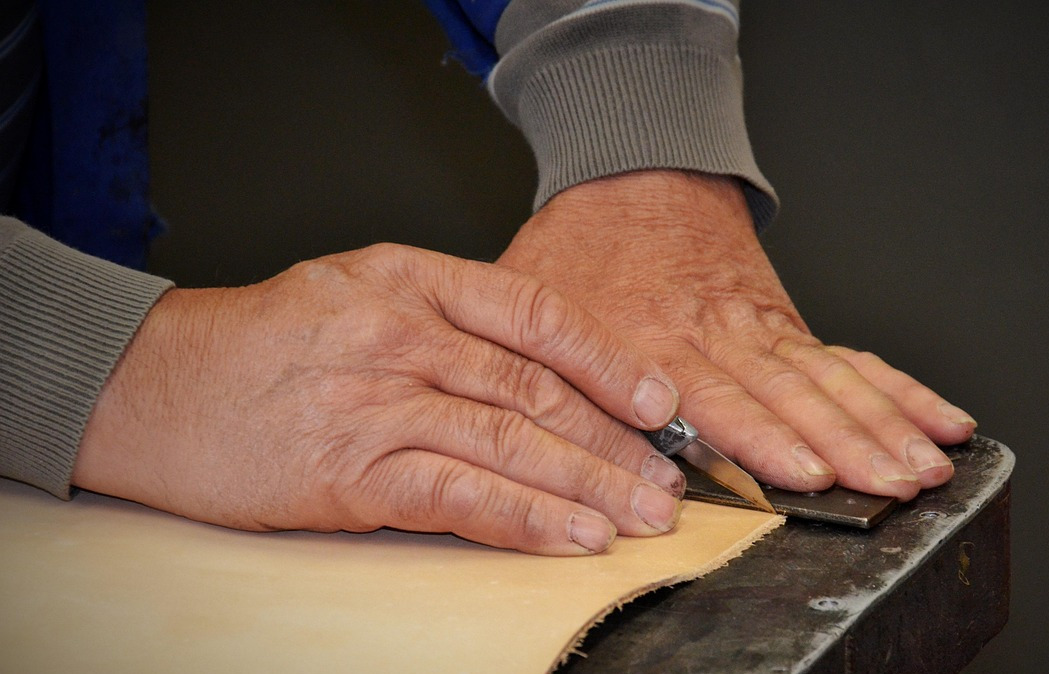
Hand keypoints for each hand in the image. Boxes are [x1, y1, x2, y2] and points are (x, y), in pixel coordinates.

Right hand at [73, 244, 687, 554]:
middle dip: (615, 438)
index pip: (536, 313)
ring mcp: (377, 400)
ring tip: (643, 514)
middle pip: (537, 387)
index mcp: (410, 278)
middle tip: (667, 475)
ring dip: (589, 484)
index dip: (608, 359)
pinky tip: (572, 536)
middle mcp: (402, 332)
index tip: (658, 400)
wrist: (155, 384)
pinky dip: (526, 517)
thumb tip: (536, 366)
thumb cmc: (261, 342)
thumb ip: (442, 318)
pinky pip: (459, 493)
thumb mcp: (355, 292)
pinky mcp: (351, 470)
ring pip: (512, 440)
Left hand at [497, 171, 975, 500]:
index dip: (757, 438)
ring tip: (919, 465)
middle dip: (839, 445)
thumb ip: (546, 368)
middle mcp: (713, 337)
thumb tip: (547, 441)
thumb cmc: (580, 243)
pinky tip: (931, 414)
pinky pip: (841, 358)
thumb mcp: (532, 302)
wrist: (632, 169)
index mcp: (648, 338)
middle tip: (883, 484)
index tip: (799, 472)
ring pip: (825, 381)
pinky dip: (890, 387)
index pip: (709, 397)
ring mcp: (755, 328)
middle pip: (787, 396)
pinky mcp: (781, 322)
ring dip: (876, 424)